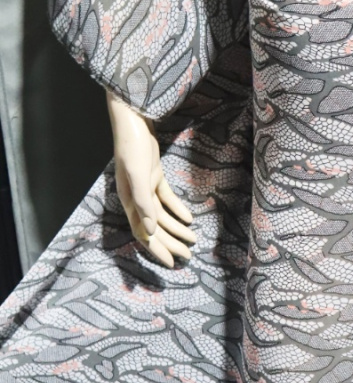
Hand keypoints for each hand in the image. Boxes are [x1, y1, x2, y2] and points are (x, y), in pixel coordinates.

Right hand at [105, 90, 196, 267]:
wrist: (132, 119)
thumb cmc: (132, 146)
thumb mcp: (137, 174)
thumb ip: (143, 203)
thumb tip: (150, 230)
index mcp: (129, 201)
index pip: (143, 233)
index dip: (156, 249)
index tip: (171, 263)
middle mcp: (136, 198)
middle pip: (154, 228)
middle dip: (170, 243)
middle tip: (188, 255)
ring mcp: (145, 187)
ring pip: (161, 215)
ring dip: (176, 228)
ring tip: (192, 240)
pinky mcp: (154, 175)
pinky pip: (166, 199)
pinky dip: (177, 209)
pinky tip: (189, 218)